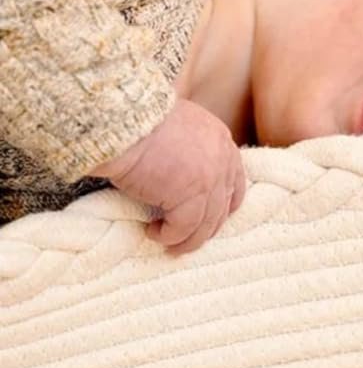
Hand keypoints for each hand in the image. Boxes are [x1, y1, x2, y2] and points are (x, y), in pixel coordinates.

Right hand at [89, 99, 245, 254]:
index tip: (209, 220)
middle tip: (184, 239)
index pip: (234, 182)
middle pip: (222, 207)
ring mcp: (211, 179)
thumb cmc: (138, 123)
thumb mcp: (177, 128)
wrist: (123, 122)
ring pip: (206, 224)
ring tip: (168, 244)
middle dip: (204, 228)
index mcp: (221, 140)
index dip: (223, 206)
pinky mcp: (191, 196)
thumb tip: (183, 177)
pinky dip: (169, 236)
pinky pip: (184, 228)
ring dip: (186, 239)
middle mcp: (222, 159)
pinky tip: (153, 232)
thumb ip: (190, 149)